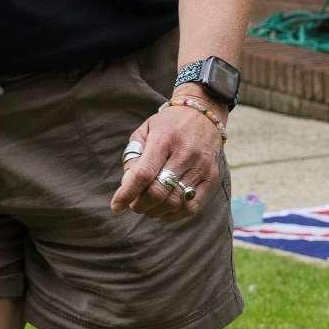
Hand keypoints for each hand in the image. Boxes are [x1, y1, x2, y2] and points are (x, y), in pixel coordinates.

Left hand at [113, 84, 226, 220]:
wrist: (204, 114)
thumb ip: (134, 157)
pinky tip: (165, 210)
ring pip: (174, 202)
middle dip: (140, 204)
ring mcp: (201, 167)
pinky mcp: (212, 177)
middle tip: (134, 204)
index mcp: (164, 138)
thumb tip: (127, 186)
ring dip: (156, 211)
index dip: (127, 194)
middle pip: (158, 192)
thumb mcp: (145, 131)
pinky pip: (192, 207)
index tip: (116, 206)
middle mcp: (185, 153)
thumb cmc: (169, 124)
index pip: (143, 174)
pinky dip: (175, 215)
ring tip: (148, 206)